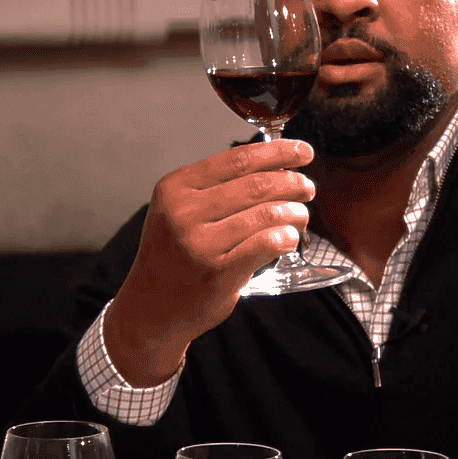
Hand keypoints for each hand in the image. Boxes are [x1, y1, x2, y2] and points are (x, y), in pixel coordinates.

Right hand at [104, 139, 314, 386]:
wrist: (151, 307)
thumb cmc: (172, 256)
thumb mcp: (178, 211)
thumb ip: (215, 189)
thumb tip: (274, 167)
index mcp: (175, 188)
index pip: (237, 159)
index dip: (277, 152)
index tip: (301, 151)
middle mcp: (184, 212)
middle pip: (256, 184)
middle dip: (291, 182)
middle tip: (306, 187)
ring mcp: (200, 243)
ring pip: (265, 214)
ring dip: (294, 212)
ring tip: (301, 215)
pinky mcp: (218, 272)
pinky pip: (266, 244)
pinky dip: (286, 237)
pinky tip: (290, 238)